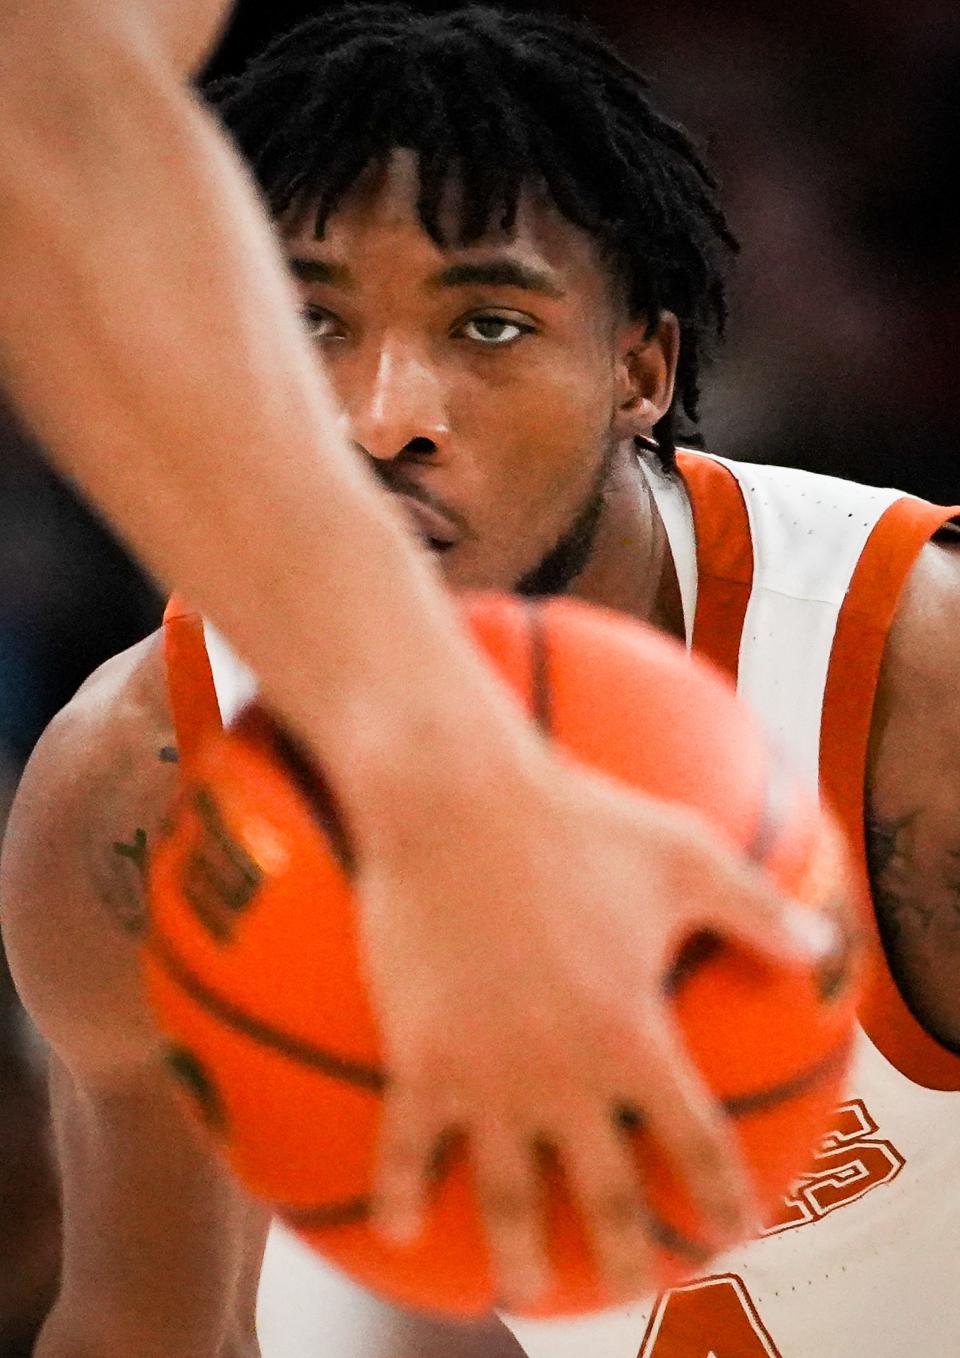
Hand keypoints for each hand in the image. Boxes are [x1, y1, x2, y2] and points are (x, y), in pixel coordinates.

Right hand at [355, 739, 832, 1310]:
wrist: (454, 802)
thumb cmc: (575, 819)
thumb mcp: (686, 855)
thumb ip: (758, 909)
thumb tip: (824, 943)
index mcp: (634, 1037)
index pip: (696, 1147)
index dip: (723, 1199)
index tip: (734, 1230)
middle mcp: (565, 1077)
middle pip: (606, 1198)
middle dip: (628, 1258)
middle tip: (636, 1287)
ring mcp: (488, 1076)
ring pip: (508, 1195)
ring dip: (521, 1254)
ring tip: (524, 1289)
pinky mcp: (421, 1058)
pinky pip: (404, 1149)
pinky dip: (403, 1197)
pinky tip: (399, 1232)